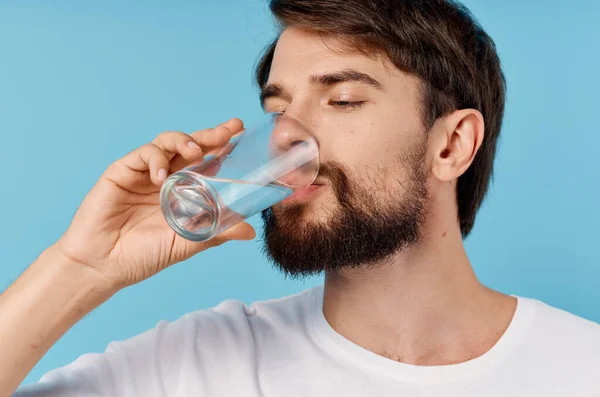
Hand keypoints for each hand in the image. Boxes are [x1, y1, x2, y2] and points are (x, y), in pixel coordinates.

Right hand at [54, 118, 255, 290]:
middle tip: (229, 130)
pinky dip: (155, 160)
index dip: (223, 146)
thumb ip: (215, 233)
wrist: (103, 266)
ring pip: (167, 142)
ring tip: (196, 152)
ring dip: (184, 141)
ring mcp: (144, 173)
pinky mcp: (121, 171)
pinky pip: (142, 154)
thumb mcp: (186, 244)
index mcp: (183, 191)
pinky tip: (161, 177)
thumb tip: (251, 231)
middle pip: (191, 146)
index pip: (207, 161)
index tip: (241, 133)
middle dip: (211, 135)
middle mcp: (166, 177)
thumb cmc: (144, 256)